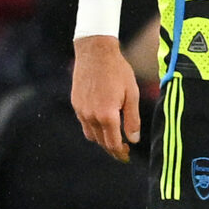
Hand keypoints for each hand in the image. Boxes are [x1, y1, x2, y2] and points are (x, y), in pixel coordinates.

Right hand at [71, 36, 140, 162]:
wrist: (95, 53)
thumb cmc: (118, 71)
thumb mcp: (131, 94)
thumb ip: (132, 119)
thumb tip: (133, 140)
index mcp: (107, 115)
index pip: (113, 143)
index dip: (120, 152)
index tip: (127, 156)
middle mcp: (91, 116)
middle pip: (101, 142)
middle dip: (112, 149)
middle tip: (123, 152)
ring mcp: (81, 110)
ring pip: (90, 135)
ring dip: (102, 140)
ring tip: (113, 140)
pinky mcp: (76, 104)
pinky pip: (84, 123)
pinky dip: (93, 129)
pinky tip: (102, 125)